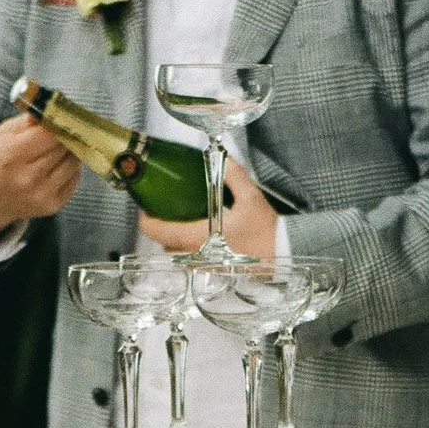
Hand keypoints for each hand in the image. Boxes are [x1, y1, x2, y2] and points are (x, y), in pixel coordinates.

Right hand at [0, 115, 81, 244]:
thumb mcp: (2, 134)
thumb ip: (27, 120)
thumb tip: (52, 110)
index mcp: (11, 155)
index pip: (49, 134)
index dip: (58, 123)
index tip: (61, 118)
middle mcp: (27, 178)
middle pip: (62, 147)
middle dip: (64, 136)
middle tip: (60, 131)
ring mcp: (41, 195)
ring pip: (73, 163)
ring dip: (69, 152)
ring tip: (57, 149)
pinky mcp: (52, 205)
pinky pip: (74, 179)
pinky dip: (70, 169)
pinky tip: (56, 166)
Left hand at [139, 156, 277, 258]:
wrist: (284, 255)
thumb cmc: (266, 230)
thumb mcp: (251, 197)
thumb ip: (233, 174)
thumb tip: (222, 155)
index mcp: (200, 236)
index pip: (161, 232)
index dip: (146, 222)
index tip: (144, 211)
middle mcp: (199, 255)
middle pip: (165, 247)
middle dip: (162, 233)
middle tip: (164, 216)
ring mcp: (207, 267)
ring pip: (178, 259)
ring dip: (174, 244)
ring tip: (181, 227)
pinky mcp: (217, 272)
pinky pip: (193, 265)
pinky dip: (189, 253)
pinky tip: (200, 240)